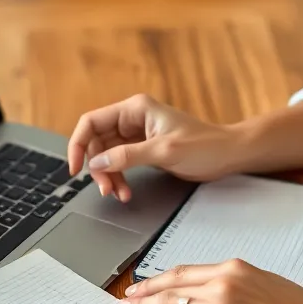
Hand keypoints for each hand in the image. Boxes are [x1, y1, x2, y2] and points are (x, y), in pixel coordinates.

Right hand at [67, 95, 241, 201]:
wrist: (228, 155)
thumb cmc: (204, 145)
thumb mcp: (164, 151)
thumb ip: (128, 156)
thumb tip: (98, 161)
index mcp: (135, 109)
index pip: (92, 122)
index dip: (78, 144)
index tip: (75, 168)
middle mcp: (133, 118)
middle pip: (97, 142)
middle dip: (98, 167)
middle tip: (106, 189)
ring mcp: (137, 135)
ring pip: (107, 156)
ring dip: (108, 176)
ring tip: (119, 194)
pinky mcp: (144, 149)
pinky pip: (120, 163)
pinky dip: (119, 178)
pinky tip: (126, 191)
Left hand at [119, 259, 302, 303]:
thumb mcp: (266, 283)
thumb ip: (234, 285)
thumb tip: (205, 294)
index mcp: (234, 269)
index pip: (183, 272)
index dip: (158, 279)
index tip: (142, 284)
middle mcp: (221, 288)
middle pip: (169, 289)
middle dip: (142, 294)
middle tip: (125, 299)